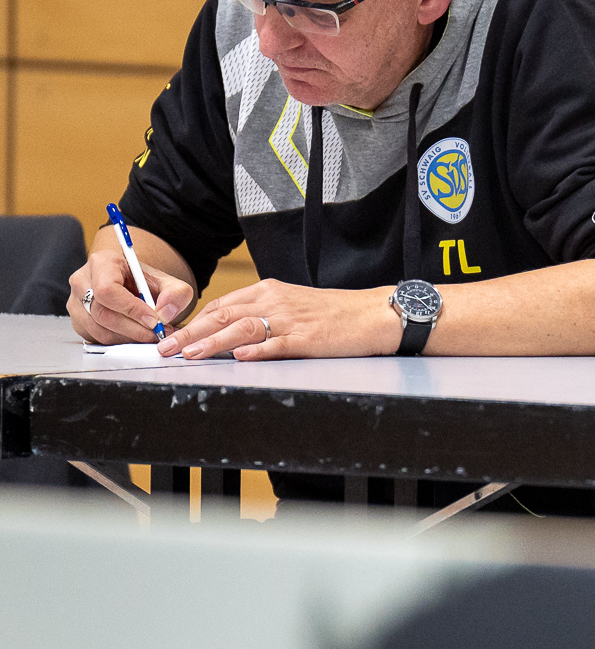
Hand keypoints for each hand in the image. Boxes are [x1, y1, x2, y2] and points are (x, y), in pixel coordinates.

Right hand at [69, 250, 192, 343]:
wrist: (133, 286)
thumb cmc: (146, 282)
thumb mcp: (169, 282)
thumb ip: (176, 293)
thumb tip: (165, 313)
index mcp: (102, 262)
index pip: (107, 290)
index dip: (131, 309)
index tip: (154, 320)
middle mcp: (82, 281)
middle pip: (101, 313)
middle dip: (133, 328)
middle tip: (158, 334)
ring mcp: (75, 303)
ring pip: (98, 329)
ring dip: (128, 338)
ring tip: (152, 335)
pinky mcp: (78, 321)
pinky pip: (96, 338)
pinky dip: (119, 342)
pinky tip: (137, 336)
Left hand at [159, 279, 402, 360]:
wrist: (376, 313)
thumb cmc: (337, 312)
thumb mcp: (295, 305)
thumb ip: (263, 314)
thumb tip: (229, 335)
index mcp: (270, 291)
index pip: (221, 305)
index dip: (193, 321)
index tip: (171, 336)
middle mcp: (276, 301)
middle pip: (223, 315)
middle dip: (190, 332)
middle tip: (165, 348)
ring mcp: (291, 320)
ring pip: (242, 328)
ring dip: (212, 342)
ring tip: (190, 354)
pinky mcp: (308, 338)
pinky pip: (276, 344)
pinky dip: (256, 350)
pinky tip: (239, 357)